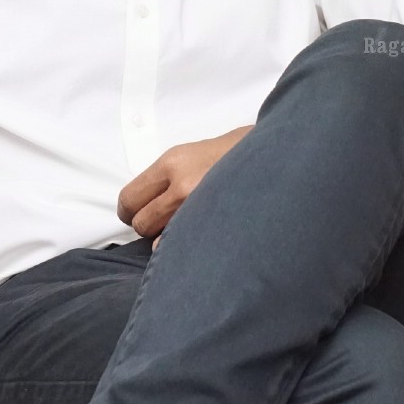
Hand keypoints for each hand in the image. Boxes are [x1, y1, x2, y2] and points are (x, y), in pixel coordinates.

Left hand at [116, 127, 251, 242]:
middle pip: (141, 223)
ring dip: (168, 239)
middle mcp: (182, 185)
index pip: (129, 198)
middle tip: (164, 223)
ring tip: (186, 228)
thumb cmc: (235, 154)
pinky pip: (184, 248)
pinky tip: (198, 237)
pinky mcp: (216, 226)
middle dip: (149, 226)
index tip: (136, 214)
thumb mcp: (191, 154)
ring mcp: (199, 208)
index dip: (130, 211)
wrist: (274, 157)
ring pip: (160, 241)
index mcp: (172, 163)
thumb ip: (165, 178)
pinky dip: (186, 248)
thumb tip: (147, 203)